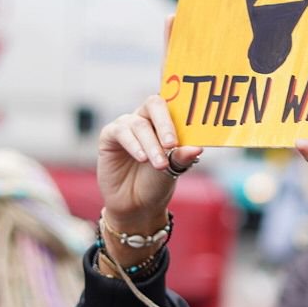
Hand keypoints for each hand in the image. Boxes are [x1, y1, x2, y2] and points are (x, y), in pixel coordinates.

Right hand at [97, 94, 202, 233]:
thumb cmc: (158, 180)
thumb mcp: (174, 169)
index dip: (183, 106)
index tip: (194, 122)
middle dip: (165, 123)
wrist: (137, 204)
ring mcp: (127, 125)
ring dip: (151, 145)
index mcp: (166, 119)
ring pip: (139, 125)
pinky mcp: (109, 136)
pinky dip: (134, 145)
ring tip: (160, 164)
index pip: (175, 102)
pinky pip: (121, 132)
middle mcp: (146, 117)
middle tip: (172, 144)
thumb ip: (183, 156)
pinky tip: (142, 158)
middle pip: (155, 104)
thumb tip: (198, 148)